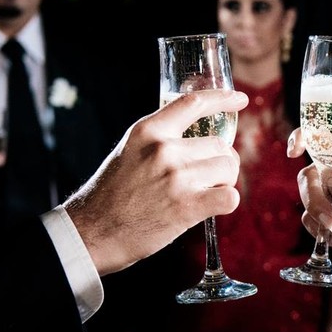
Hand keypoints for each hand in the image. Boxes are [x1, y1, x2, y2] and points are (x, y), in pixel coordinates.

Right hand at [64, 89, 247, 274]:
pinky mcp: (187, 206)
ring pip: (228, 169)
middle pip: (220, 145)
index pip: (193, 103)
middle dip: (221, 161)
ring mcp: (177, 177)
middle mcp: (164, 149)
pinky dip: (226, 201)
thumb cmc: (111, 195)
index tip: (239, 99)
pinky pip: (230, 197)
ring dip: (224, 182)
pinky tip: (211, 206)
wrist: (91, 233)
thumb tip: (197, 137)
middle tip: (208, 177)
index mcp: (148, 131)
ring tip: (205, 192)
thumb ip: (160, 140)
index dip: (222, 98)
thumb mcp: (130, 151)